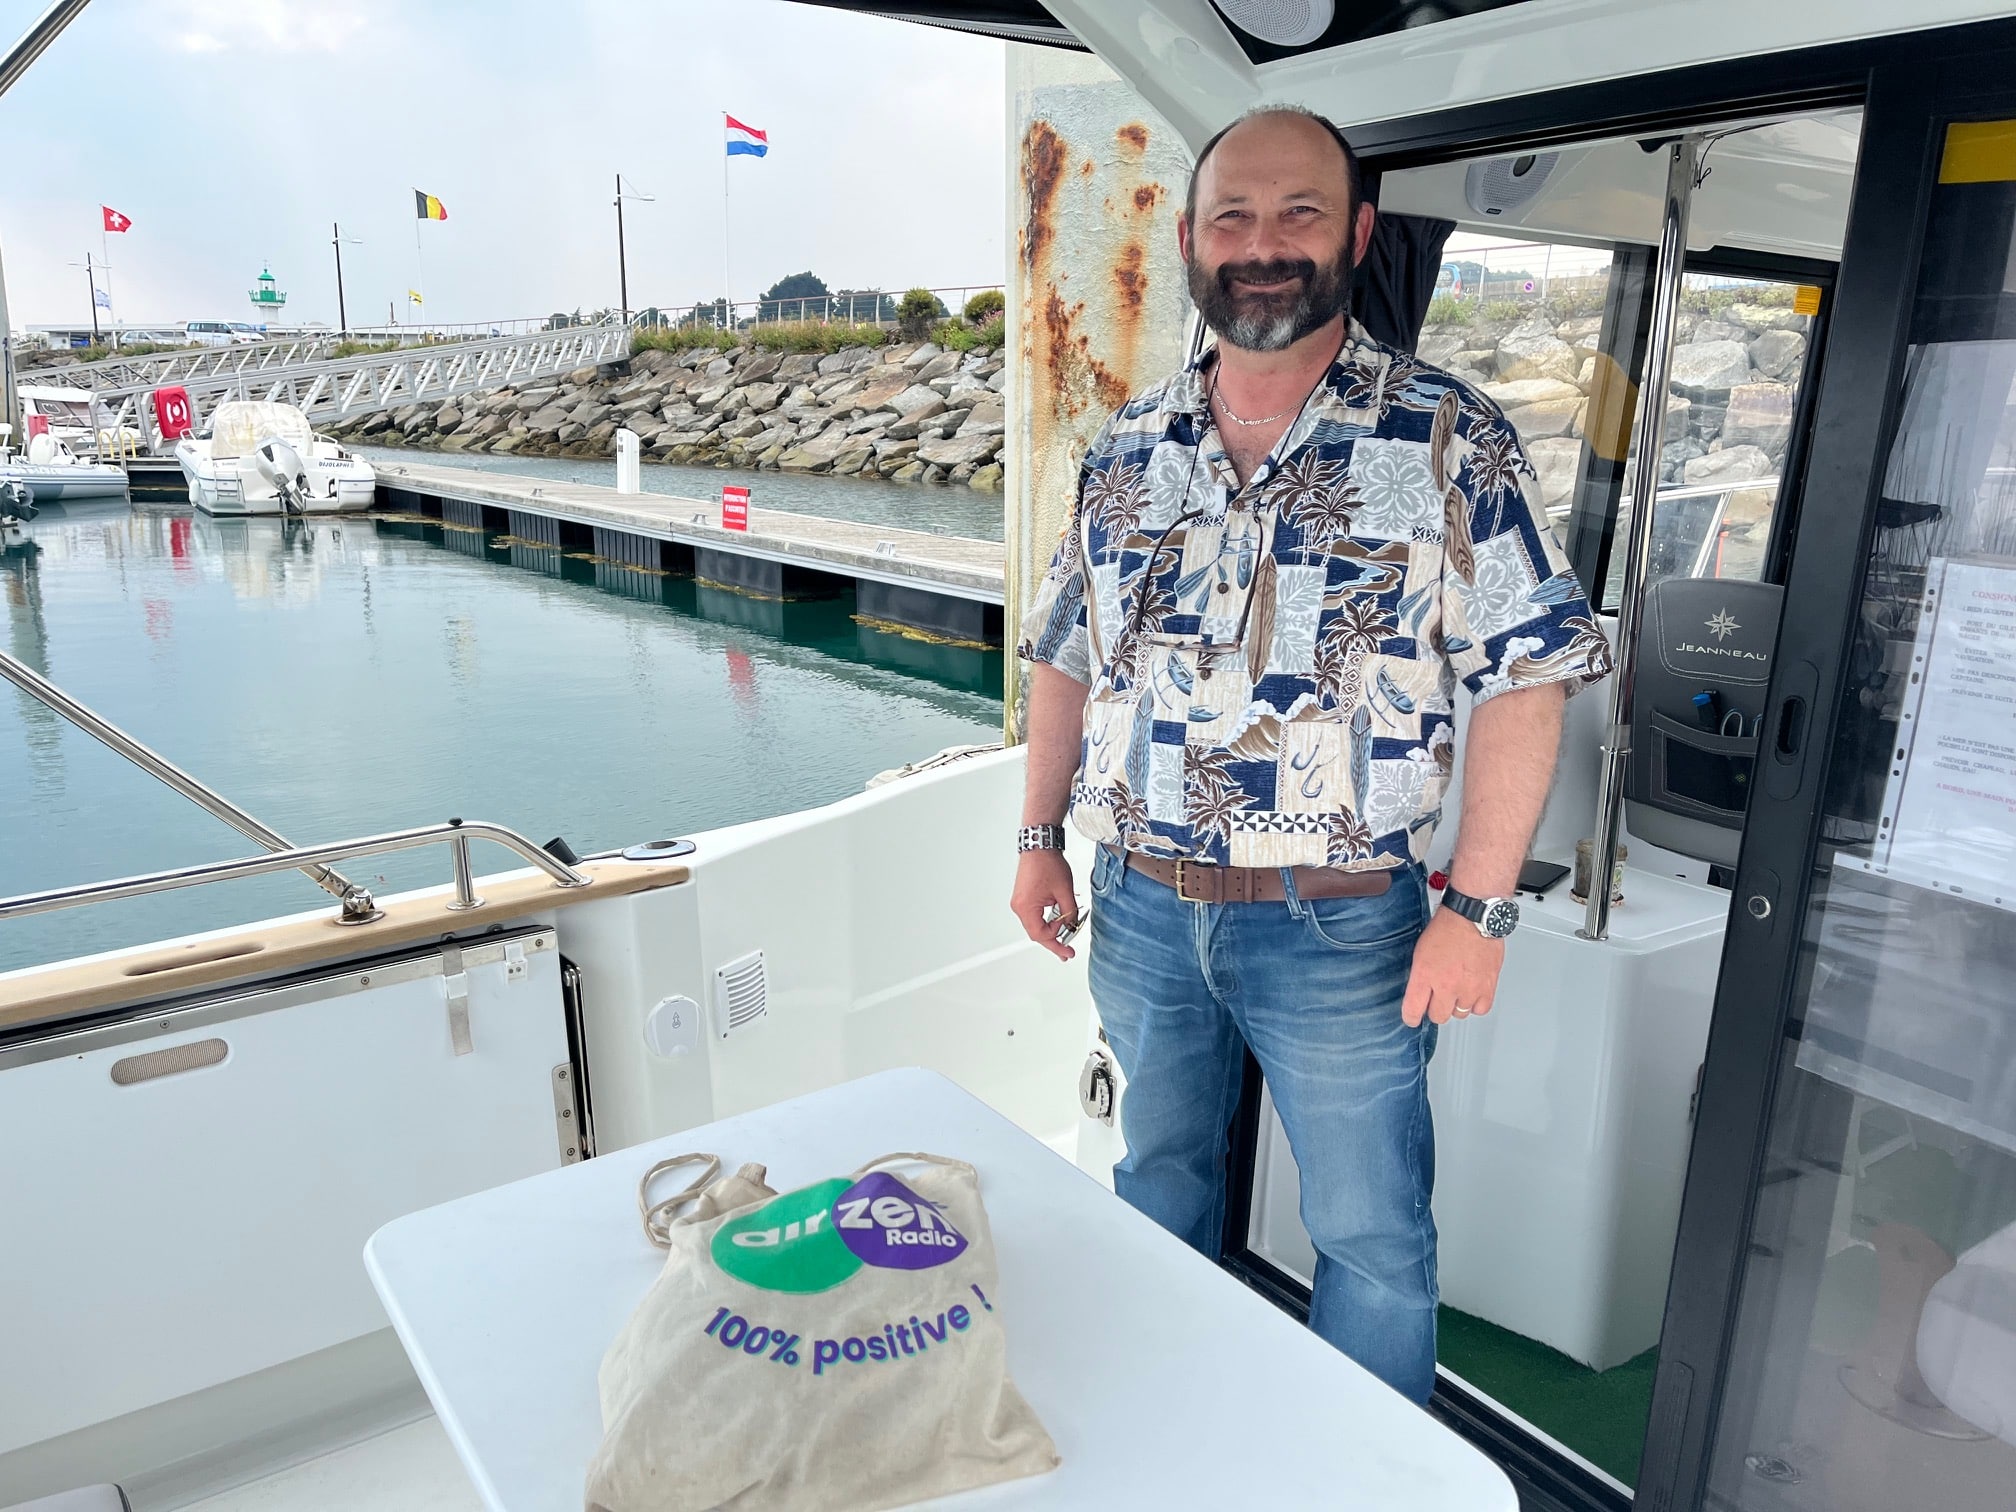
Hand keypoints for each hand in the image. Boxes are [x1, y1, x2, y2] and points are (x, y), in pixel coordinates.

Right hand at [1011, 848, 1078, 961]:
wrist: (1040, 845)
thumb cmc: (1048, 864)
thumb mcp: (1065, 891)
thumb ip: (1069, 912)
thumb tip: (1071, 925)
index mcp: (1026, 907)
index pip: (1041, 935)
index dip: (1056, 943)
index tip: (1068, 951)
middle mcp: (1019, 907)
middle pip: (1036, 932)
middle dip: (1053, 941)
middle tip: (1067, 951)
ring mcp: (1020, 902)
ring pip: (1036, 924)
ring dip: (1051, 929)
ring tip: (1067, 931)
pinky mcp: (1024, 897)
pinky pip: (1035, 915)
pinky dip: (1047, 920)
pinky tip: (1059, 920)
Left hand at [1401, 908, 1504, 1026]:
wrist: (1473, 916)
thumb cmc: (1448, 928)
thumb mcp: (1421, 951)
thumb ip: (1420, 976)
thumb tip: (1419, 992)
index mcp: (1425, 975)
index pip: (1413, 1010)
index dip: (1411, 1017)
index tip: (1412, 1018)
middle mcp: (1446, 985)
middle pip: (1437, 1016)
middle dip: (1435, 1009)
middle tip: (1438, 998)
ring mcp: (1468, 988)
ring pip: (1459, 1014)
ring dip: (1456, 1005)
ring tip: (1457, 989)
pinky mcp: (1487, 986)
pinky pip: (1480, 1009)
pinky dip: (1476, 1004)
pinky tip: (1472, 993)